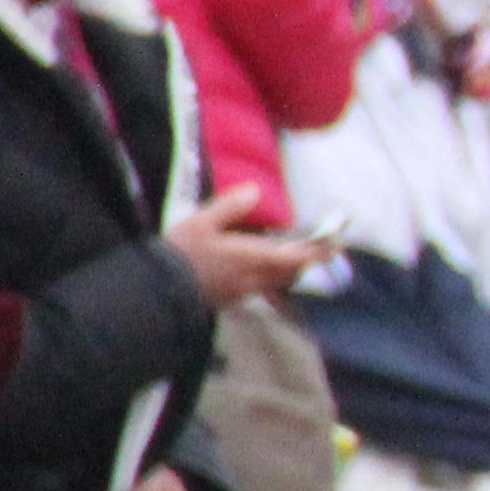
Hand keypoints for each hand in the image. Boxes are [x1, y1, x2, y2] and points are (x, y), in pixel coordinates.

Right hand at [162, 188, 332, 310]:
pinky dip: (268, 276)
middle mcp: (254, 278)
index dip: (318, 249)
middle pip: (291, 271)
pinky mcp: (229, 300)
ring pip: (277, 281)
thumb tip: (254, 190)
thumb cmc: (178, 254)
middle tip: (317, 245)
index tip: (336, 240)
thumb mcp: (200, 222)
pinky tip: (257, 266)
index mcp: (252, 258)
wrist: (153, 292)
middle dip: (306, 259)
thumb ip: (229, 207)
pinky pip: (260, 287)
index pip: (297, 255)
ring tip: (290, 253)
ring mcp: (242, 292)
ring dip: (288, 268)